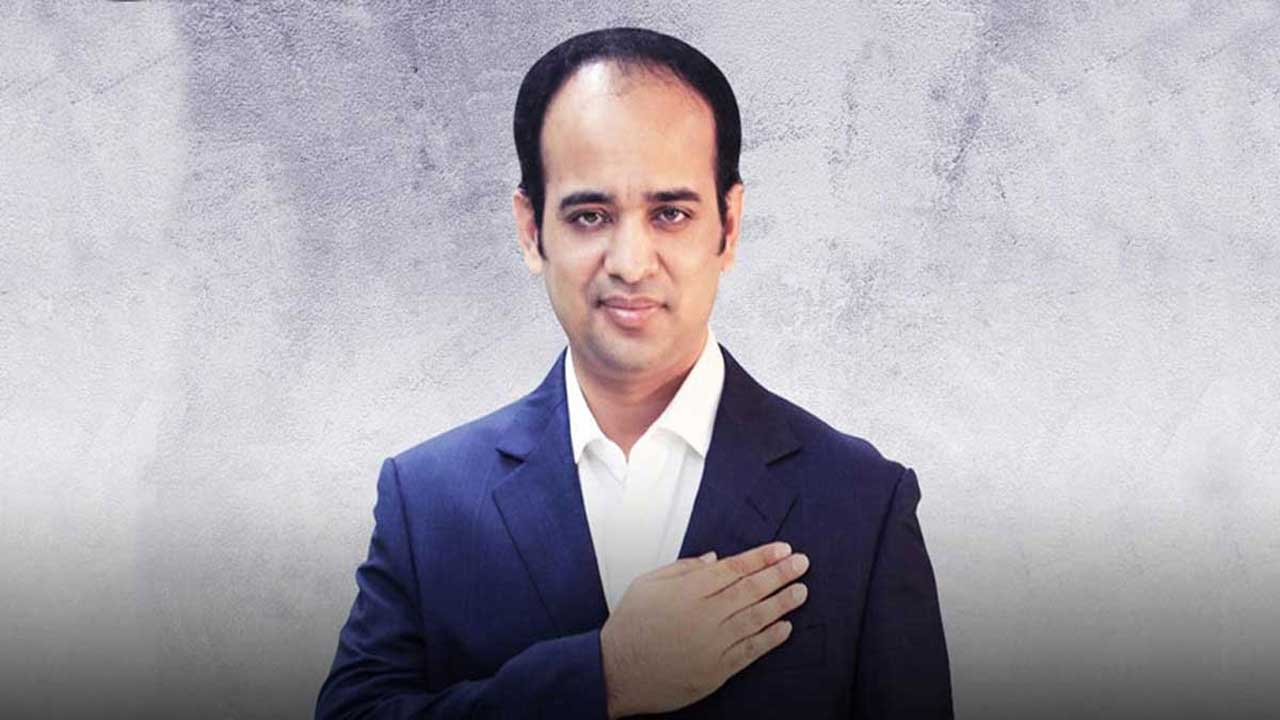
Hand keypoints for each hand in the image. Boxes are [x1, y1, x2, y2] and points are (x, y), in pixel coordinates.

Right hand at [599, 541, 810, 718]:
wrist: (615, 672)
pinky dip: (769, 639)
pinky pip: (749, 652)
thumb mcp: (647, 584)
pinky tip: (785, 627)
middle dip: (779, 574)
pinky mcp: (715, 670)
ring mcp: (712, 645)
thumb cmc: (629, 627)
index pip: (733, 569)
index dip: (761, 557)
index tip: (782, 549)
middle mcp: (704, 616)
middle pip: (750, 590)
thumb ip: (682, 569)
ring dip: (781, 604)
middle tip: (801, 563)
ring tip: (801, 591)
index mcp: (687, 591)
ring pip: (755, 619)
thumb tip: (714, 560)